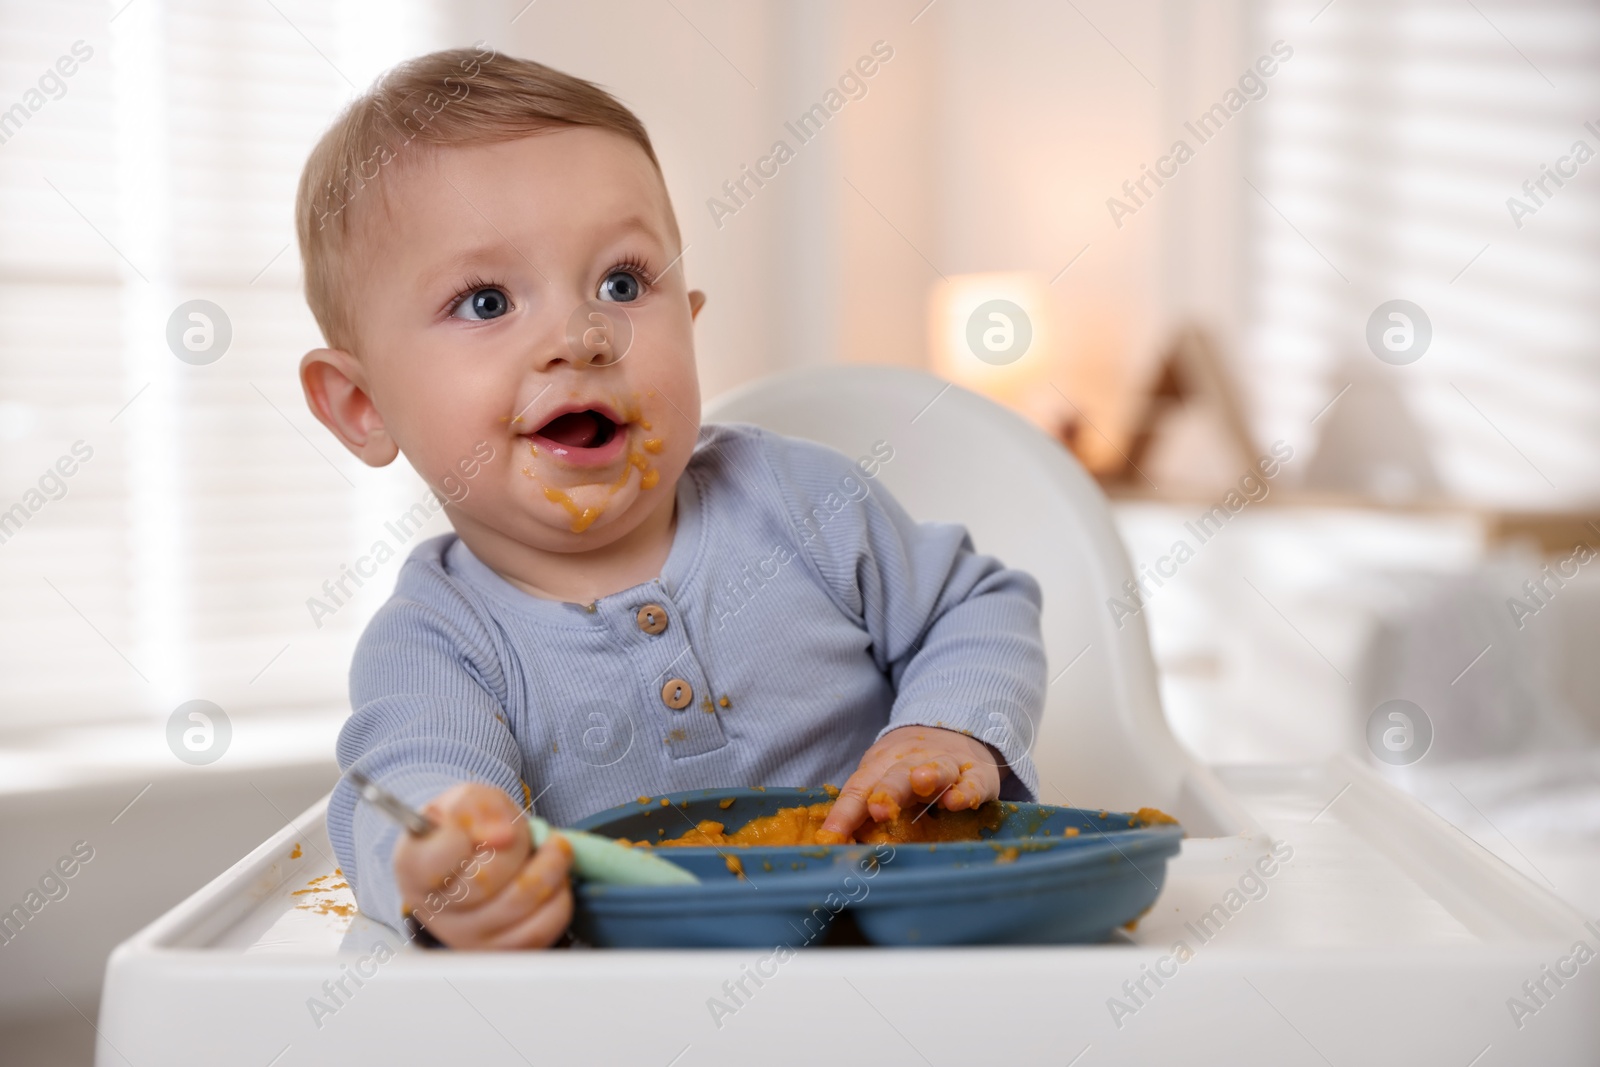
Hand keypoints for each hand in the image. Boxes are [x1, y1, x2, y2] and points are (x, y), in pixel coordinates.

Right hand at [392, 782, 572, 948]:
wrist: (475, 860)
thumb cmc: (465, 829)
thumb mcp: (464, 801)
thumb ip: (477, 808)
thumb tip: (502, 835)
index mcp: (413, 869)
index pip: (433, 862)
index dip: (463, 837)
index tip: (478, 828)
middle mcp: (434, 911)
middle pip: (484, 881)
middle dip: (517, 846)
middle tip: (522, 832)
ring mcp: (467, 938)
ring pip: (519, 904)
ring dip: (549, 867)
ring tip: (554, 848)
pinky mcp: (501, 950)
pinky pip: (541, 928)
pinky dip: (558, 897)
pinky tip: (553, 879)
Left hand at [818, 726, 1005, 841]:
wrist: (952, 731)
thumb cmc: (908, 768)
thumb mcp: (883, 779)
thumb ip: (864, 810)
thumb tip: (837, 846)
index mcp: (881, 765)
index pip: (859, 787)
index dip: (844, 813)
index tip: (830, 838)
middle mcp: (912, 762)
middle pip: (896, 775)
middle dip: (887, 791)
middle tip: (878, 809)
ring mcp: (946, 765)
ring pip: (938, 768)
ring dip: (930, 775)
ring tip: (921, 782)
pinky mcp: (977, 774)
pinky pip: (972, 781)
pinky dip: (966, 790)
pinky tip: (958, 800)